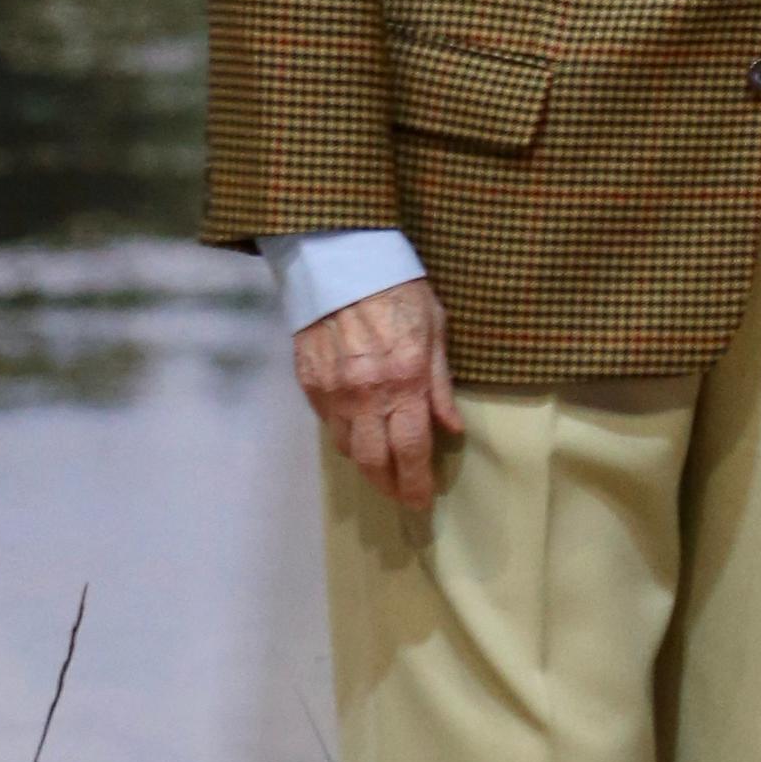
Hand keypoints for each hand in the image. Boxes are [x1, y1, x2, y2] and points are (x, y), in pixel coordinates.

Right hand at [295, 275, 460, 514]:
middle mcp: (365, 394)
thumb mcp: (436, 329)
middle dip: (390, 485)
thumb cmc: (398, 289)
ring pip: (348, 447)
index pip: (412, 449)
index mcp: (404, 380)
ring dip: (367, 463)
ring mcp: (332, 390)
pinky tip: (359, 433)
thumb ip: (441, 384)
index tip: (422, 501)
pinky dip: (345, 435)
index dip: (416, 481)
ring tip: (383, 468)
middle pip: (374, 461)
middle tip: (403, 495)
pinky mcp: (308, 382)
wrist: (340, 260)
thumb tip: (452, 427)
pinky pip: (328, 424)